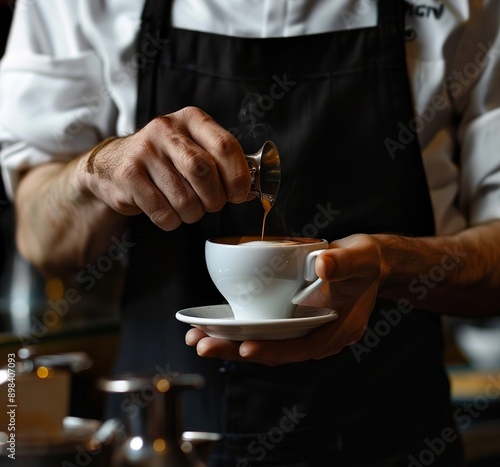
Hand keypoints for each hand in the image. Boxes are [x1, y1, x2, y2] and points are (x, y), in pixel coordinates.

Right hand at [78, 107, 250, 229]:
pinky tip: (168, 212)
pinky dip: (172, 221)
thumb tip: (251, 189)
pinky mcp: (127, 176)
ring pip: (184, 198)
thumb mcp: (193, 148)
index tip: (240, 194)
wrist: (113, 165)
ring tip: (188, 209)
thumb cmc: (165, 160)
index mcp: (191, 119)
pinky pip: (162, 213)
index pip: (225, 146)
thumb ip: (221, 162)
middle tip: (212, 204)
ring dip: (193, 213)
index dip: (239, 176)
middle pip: (203, 171)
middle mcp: (166, 130)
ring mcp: (144, 152)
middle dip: (214, 198)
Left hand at [186, 234, 381, 364]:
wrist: (369, 262)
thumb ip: (343, 263)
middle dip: (237, 349)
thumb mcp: (361, 257)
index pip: (302, 346)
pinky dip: (241, 326)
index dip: (273, 349)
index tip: (244, 347)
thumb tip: (323, 265)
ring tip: (198, 338)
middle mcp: (317, 334)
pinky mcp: (292, 315)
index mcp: (336, 329)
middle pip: (275, 349)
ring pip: (266, 341)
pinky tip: (216, 323)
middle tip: (203, 344)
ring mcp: (303, 327)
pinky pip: (265, 326)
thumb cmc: (366, 262)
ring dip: (232, 341)